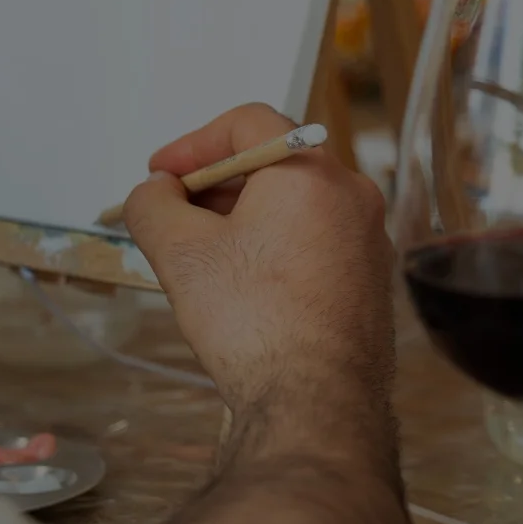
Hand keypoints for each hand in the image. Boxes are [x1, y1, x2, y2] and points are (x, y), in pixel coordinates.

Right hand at [122, 104, 395, 425]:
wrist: (315, 399)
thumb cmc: (255, 321)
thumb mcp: (181, 252)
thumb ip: (154, 205)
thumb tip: (153, 190)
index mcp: (312, 172)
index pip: (250, 124)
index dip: (195, 143)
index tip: (161, 174)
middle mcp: (352, 197)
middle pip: (275, 166)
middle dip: (215, 185)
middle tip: (171, 214)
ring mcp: (367, 241)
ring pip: (296, 208)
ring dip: (243, 219)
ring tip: (199, 254)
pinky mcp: (369, 281)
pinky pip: (316, 244)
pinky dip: (274, 248)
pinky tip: (242, 286)